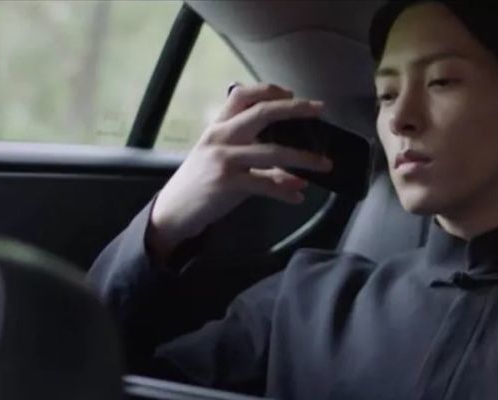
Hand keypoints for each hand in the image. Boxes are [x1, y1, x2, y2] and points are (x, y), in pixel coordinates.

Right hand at [147, 83, 332, 262]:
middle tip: (319, 109)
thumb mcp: (224, 164)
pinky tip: (298, 197)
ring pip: (273, 152)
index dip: (268, 90)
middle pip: (262, 113)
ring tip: (324, 164)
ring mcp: (224, 159)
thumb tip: (297, 175)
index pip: (240, 95)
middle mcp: (220, 137)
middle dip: (294, 109)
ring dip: (303, 158)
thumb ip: (259, 164)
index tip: (291, 93)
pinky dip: (285, 191)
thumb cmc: (201, 184)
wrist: (173, 211)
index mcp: (218, 127)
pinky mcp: (228, 183)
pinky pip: (266, 184)